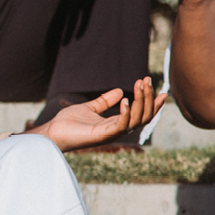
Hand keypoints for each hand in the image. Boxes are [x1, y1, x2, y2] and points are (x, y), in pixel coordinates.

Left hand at [30, 77, 161, 150]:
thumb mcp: (90, 107)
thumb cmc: (68, 123)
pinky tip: (126, 99)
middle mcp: (118, 130)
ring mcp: (112, 134)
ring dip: (141, 101)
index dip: (153, 104)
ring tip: (140, 84)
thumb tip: (120, 91)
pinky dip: (127, 112)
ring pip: (137, 119)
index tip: (161, 91)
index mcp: (117, 124)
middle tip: (147, 79)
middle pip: (144, 116)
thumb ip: (105, 101)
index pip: (142, 115)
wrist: (53, 132)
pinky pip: (121, 124)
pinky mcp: (103, 135)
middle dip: (149, 98)